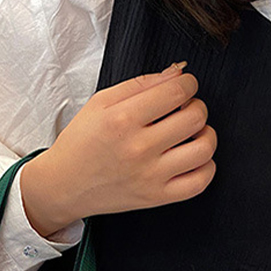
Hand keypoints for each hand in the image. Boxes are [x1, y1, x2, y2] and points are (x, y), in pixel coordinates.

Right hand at [20, 62, 217, 233]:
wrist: (63, 186)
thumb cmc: (81, 143)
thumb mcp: (100, 103)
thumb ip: (140, 84)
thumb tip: (178, 72)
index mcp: (122, 119)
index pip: (177, 91)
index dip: (188, 83)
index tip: (183, 87)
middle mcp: (138, 148)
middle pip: (195, 117)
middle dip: (196, 106)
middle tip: (184, 110)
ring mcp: (149, 176)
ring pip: (203, 149)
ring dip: (206, 134)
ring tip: (193, 133)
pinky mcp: (155, 197)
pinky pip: (199, 183)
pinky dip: (206, 167)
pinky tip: (193, 158)